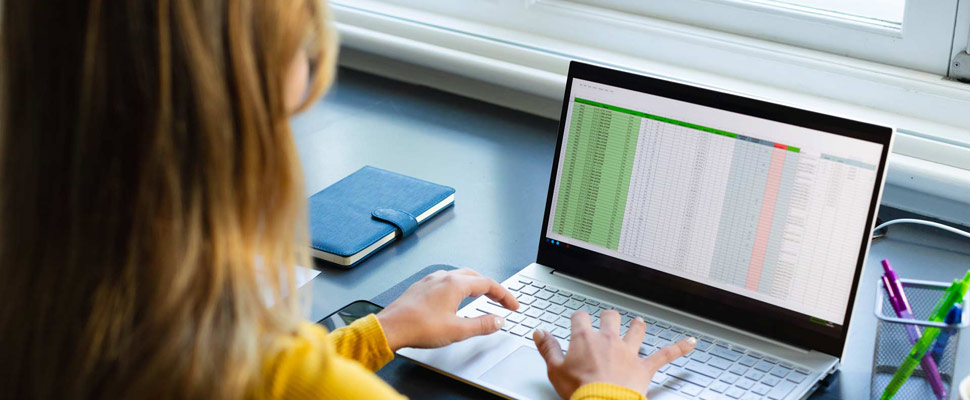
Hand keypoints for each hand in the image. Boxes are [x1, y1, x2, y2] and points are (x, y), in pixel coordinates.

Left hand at [376, 268, 518, 350]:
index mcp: (455, 284)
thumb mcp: (457, 331)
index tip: (513, 306)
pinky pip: (446, 281)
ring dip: (475, 285)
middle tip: (501, 301)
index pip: (488, 284)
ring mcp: (431, 280)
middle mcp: (444, 278)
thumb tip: (498, 321)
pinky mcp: (421, 287)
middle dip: (491, 288)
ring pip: (460, 276)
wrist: (391, 328)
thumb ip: (482, 325)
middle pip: (475, 277)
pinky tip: (456, 298)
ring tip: (482, 297)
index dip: (504, 295)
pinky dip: (459, 287)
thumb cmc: (418, 328)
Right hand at [533, 310, 695, 398]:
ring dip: (637, 326)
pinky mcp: (644, 367)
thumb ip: (547, 348)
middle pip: (611, 317)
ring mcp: (629, 352)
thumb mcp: (554, 370)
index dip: (578, 320)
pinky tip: (690, 342)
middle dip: (609, 317)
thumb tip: (539, 333)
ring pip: (637, 330)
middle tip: (607, 320)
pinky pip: (665, 354)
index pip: (580, 318)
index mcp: (585, 339)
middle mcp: (609, 340)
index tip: (577, 323)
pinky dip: (679, 348)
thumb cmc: (579, 390)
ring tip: (638, 324)